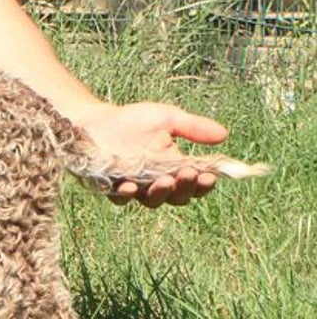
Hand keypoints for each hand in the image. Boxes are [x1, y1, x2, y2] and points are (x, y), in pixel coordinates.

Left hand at [76, 102, 228, 207]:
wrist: (94, 121)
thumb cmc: (132, 121)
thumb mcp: (166, 118)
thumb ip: (192, 127)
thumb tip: (224, 134)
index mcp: (174, 167)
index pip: (196, 182)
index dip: (204, 183)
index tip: (211, 175)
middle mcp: (157, 182)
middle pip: (177, 196)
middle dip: (185, 187)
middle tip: (188, 174)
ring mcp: (135, 187)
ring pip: (152, 200)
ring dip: (160, 192)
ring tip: (164, 180)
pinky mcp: (111, 188)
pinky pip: (121, 197)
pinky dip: (126, 193)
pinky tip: (129, 186)